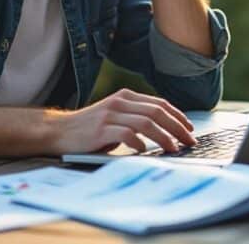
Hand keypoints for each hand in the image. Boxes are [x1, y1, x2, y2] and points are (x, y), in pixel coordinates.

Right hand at [49, 88, 196, 154]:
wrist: (59, 130)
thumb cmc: (90, 128)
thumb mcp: (116, 116)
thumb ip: (136, 118)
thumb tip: (166, 132)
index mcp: (126, 97)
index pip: (160, 104)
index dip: (178, 116)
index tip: (190, 129)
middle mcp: (120, 102)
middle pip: (157, 112)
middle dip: (177, 127)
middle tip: (189, 141)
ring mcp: (110, 115)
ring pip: (146, 122)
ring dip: (164, 136)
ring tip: (174, 148)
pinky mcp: (101, 129)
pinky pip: (126, 134)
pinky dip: (139, 142)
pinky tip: (145, 150)